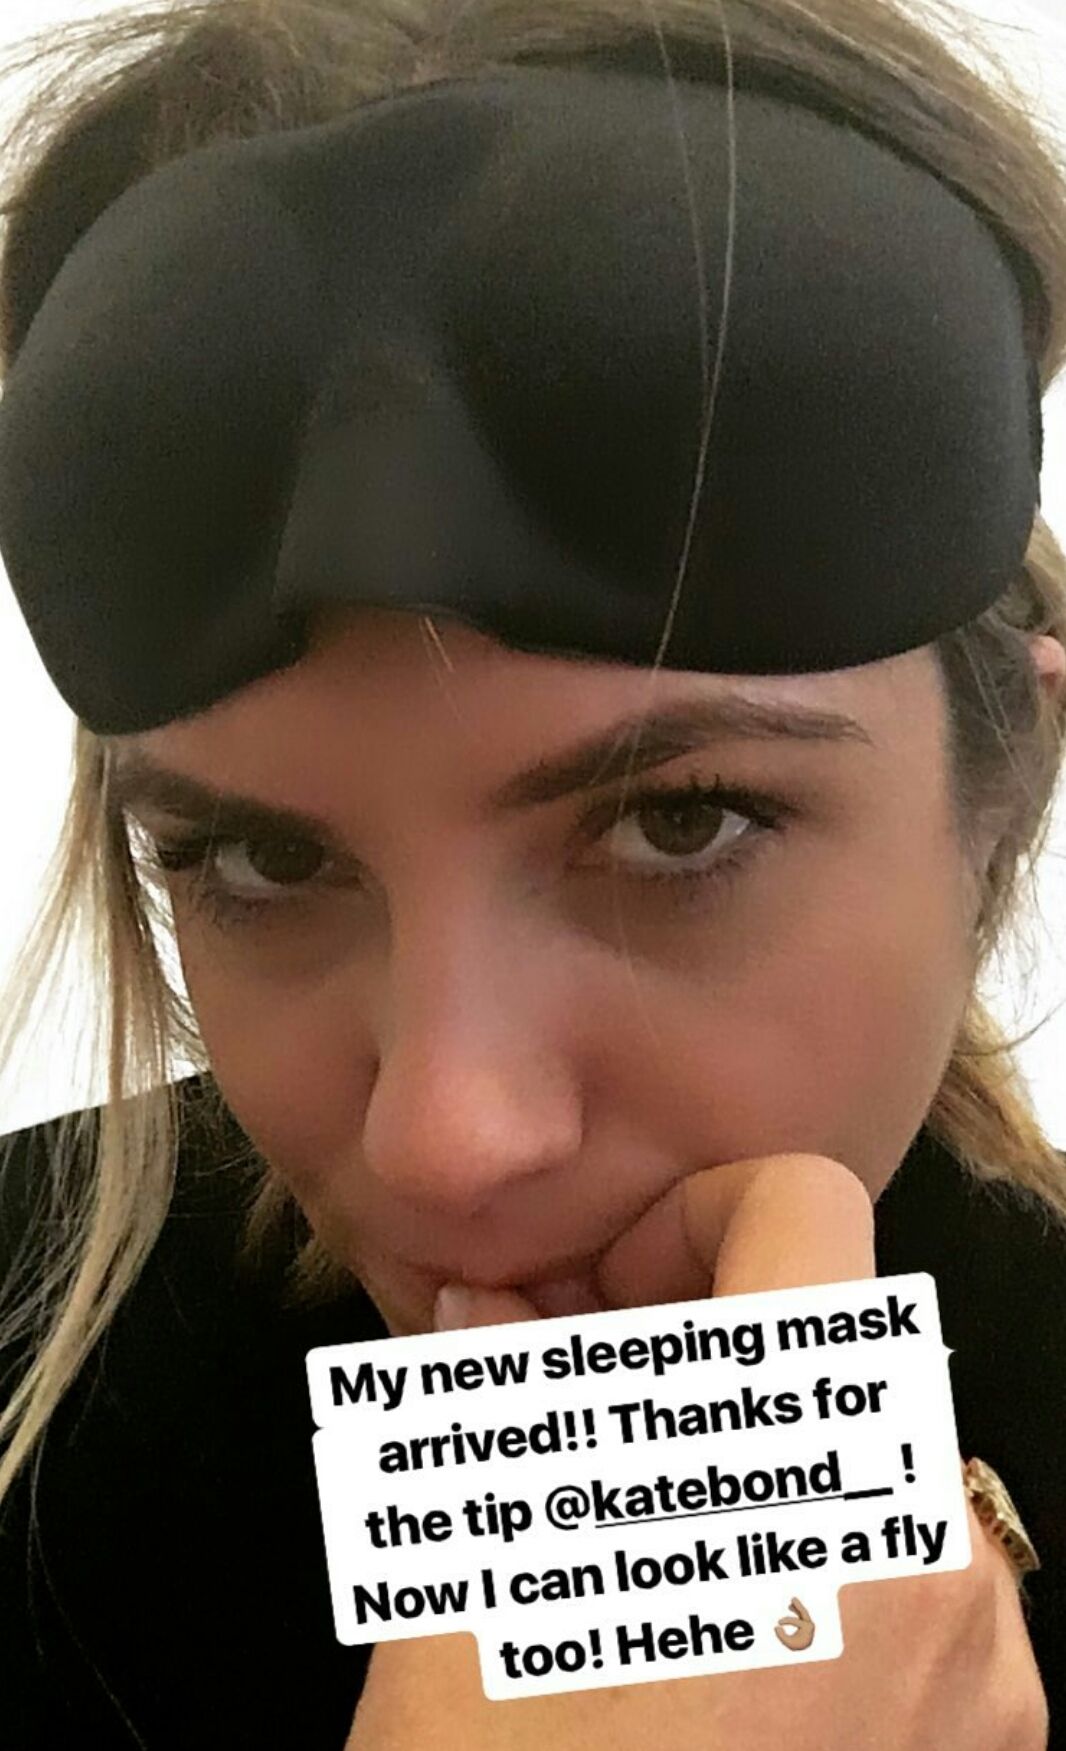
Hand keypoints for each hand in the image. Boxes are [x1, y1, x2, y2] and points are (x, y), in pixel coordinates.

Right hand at [347, 1156, 1047, 1749]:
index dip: (699, 1225)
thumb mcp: (469, 1583)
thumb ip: (494, 1398)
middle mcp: (932, 1550)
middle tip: (601, 1431)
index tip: (618, 1315)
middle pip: (845, 1341)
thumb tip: (481, 1303)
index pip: (810, 1210)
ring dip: (776, 1465)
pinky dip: (836, 1575)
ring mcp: (990, 1668)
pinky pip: (927, 1589)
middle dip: (720, 1356)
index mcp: (801, 1470)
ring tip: (654, 1562)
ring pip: (884, 1463)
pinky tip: (728, 1659)